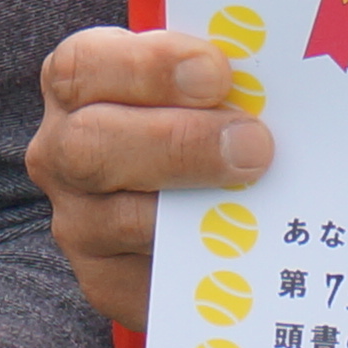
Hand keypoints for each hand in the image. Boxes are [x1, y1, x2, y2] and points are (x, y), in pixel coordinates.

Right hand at [24, 26, 273, 327]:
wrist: (192, 192)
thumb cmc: (203, 115)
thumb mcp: (204, 81)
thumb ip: (226, 74)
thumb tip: (286, 80)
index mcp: (79, 83)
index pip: (83, 67)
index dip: (148, 67)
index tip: (216, 73)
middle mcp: (61, 151)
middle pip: (91, 146)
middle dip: (178, 143)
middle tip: (254, 144)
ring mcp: (78, 220)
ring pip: (117, 220)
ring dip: (194, 207)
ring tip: (259, 195)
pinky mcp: (104, 280)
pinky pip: (143, 280)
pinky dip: (197, 263)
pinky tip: (244, 247)